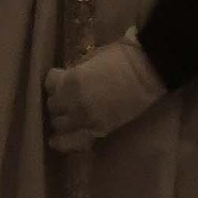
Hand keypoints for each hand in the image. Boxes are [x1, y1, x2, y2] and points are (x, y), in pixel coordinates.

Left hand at [45, 31, 165, 150]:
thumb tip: (70, 76)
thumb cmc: (122, 56)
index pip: (50, 83)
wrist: (147, 71)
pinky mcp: (99, 131)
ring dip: (62, 118)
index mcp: (71, 80)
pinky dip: (64, 142)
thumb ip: (78, 69)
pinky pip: (75, 141)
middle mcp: (74, 103)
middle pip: (53, 105)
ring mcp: (86, 119)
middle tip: (65, 95)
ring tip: (68, 114)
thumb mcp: (93, 56)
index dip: (55, 79)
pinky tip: (56, 141)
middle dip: (58, 99)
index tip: (60, 77)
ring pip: (60, 124)